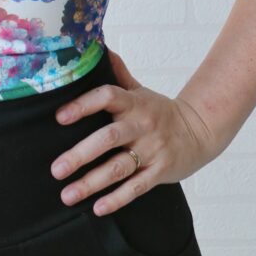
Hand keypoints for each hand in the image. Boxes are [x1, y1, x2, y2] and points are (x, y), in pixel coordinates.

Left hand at [50, 47, 219, 216]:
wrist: (199, 130)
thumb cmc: (159, 110)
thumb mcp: (139, 89)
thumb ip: (117, 73)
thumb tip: (98, 47)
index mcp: (133, 102)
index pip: (106, 97)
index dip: (83, 105)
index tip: (59, 117)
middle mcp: (141, 125)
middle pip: (108, 138)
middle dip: (80, 154)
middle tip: (56, 168)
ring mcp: (151, 150)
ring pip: (119, 167)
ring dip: (92, 183)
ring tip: (68, 194)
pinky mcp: (160, 171)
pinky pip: (137, 187)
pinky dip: (117, 199)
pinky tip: (97, 208)